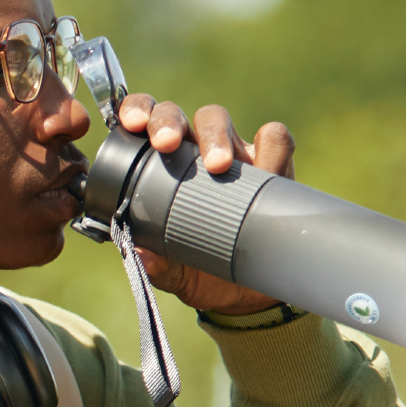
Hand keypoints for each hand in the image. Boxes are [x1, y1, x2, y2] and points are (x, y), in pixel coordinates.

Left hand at [110, 94, 295, 317]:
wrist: (248, 294)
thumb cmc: (201, 271)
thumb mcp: (174, 272)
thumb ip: (156, 265)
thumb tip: (138, 255)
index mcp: (159, 167)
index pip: (143, 124)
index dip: (136, 111)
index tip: (130, 124)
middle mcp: (192, 153)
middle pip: (177, 115)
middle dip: (168, 121)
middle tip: (166, 144)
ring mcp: (232, 154)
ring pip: (218, 119)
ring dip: (215, 135)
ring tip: (217, 166)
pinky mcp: (273, 165)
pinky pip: (275, 139)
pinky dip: (271, 148)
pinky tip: (267, 170)